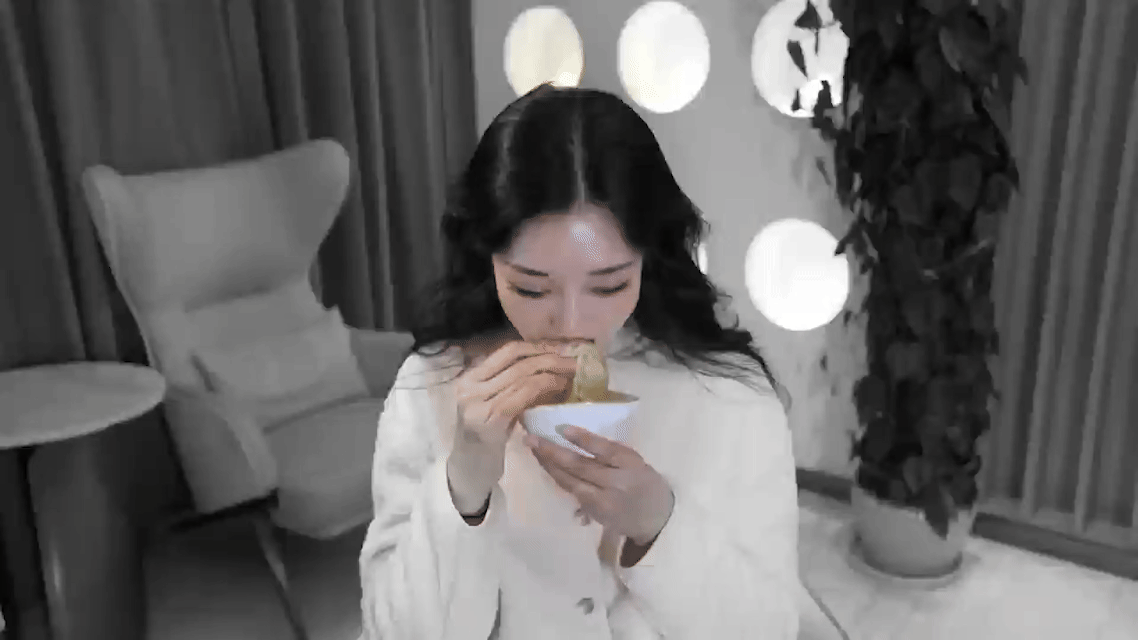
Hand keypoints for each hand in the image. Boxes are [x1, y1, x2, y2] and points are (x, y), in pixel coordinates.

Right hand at [447, 341, 577, 513]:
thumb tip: (544, 362)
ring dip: (553, 373)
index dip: (537, 347)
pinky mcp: (492, 418)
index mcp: (469, 378)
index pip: (507, 351)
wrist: (469, 470)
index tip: (559, 349)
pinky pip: (524, 394)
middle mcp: (470, 386)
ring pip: (524, 376)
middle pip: (518, 362)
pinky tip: (560, 390)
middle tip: (573, 361)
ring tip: (572, 374)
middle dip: (550, 358)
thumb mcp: (490, 403)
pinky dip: (546, 388)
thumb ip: (506, 383)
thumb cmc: (483, 436)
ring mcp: (478, 402)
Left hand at [525, 427, 674, 545]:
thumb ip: (609, 453)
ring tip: (533, 449)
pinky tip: (545, 466)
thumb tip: (573, 435)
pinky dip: (557, 478)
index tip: (563, 428)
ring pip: (570, 482)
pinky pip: (572, 492)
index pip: (606, 450)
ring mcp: (604, 501)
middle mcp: (617, 483)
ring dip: (549, 465)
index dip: (585, 440)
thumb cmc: (644, 482)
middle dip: (553, 452)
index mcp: (631, 464)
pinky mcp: (595, 513)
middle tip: (531, 438)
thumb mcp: (634, 462)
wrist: (657, 518)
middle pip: (581, 467)